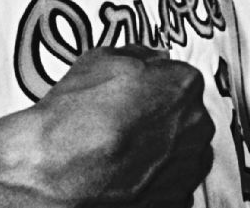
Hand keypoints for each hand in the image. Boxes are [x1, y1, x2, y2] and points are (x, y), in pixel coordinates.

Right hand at [0, 45, 213, 207]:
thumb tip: (147, 59)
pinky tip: (129, 174)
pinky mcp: (177, 199)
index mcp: (183, 85)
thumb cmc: (73, 122)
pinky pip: (175, 183)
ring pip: (186, 151)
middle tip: (129, 121)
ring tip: (126, 150)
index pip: (182, 77)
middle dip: (162, 117)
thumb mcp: (100, 60)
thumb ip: (138, 56)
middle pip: (188, 115)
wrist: (55, 173)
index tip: (142, 91)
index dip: (157, 84)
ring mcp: (188, 165)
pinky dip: (158, 180)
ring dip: (165, 149)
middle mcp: (195, 125)